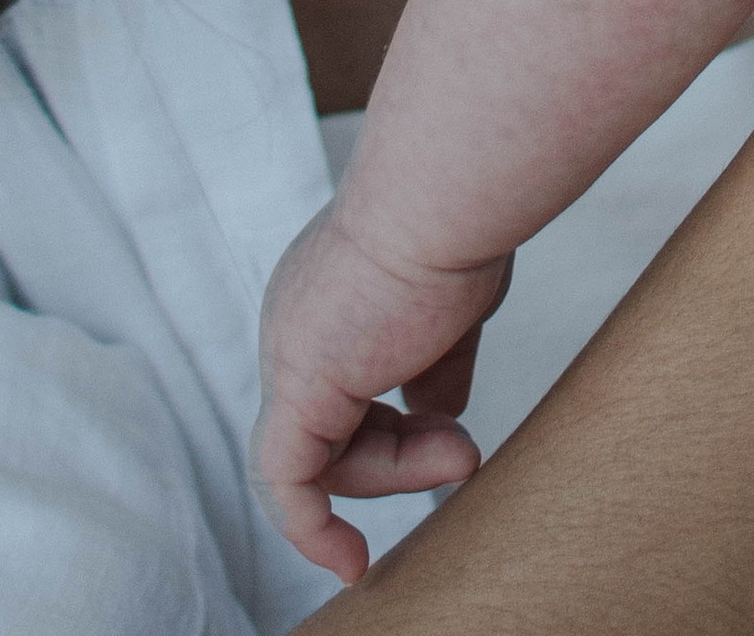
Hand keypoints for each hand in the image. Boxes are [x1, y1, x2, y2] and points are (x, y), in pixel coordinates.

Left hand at [252, 198, 500, 584]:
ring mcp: (289, 351)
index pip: (345, 384)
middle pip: (328, 424)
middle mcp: (296, 321)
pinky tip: (350, 560)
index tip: (449, 440)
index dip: (391, 426)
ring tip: (463, 459)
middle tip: (466, 455)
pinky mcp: (297, 385)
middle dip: (398, 455)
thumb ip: (437, 358)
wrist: (446, 192)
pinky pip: (287, 482)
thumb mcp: (451, 304)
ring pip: (317, 455)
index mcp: (327, 294)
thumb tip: (435, 409)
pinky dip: (312, 528)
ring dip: (393, 475)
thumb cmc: (459, 223)